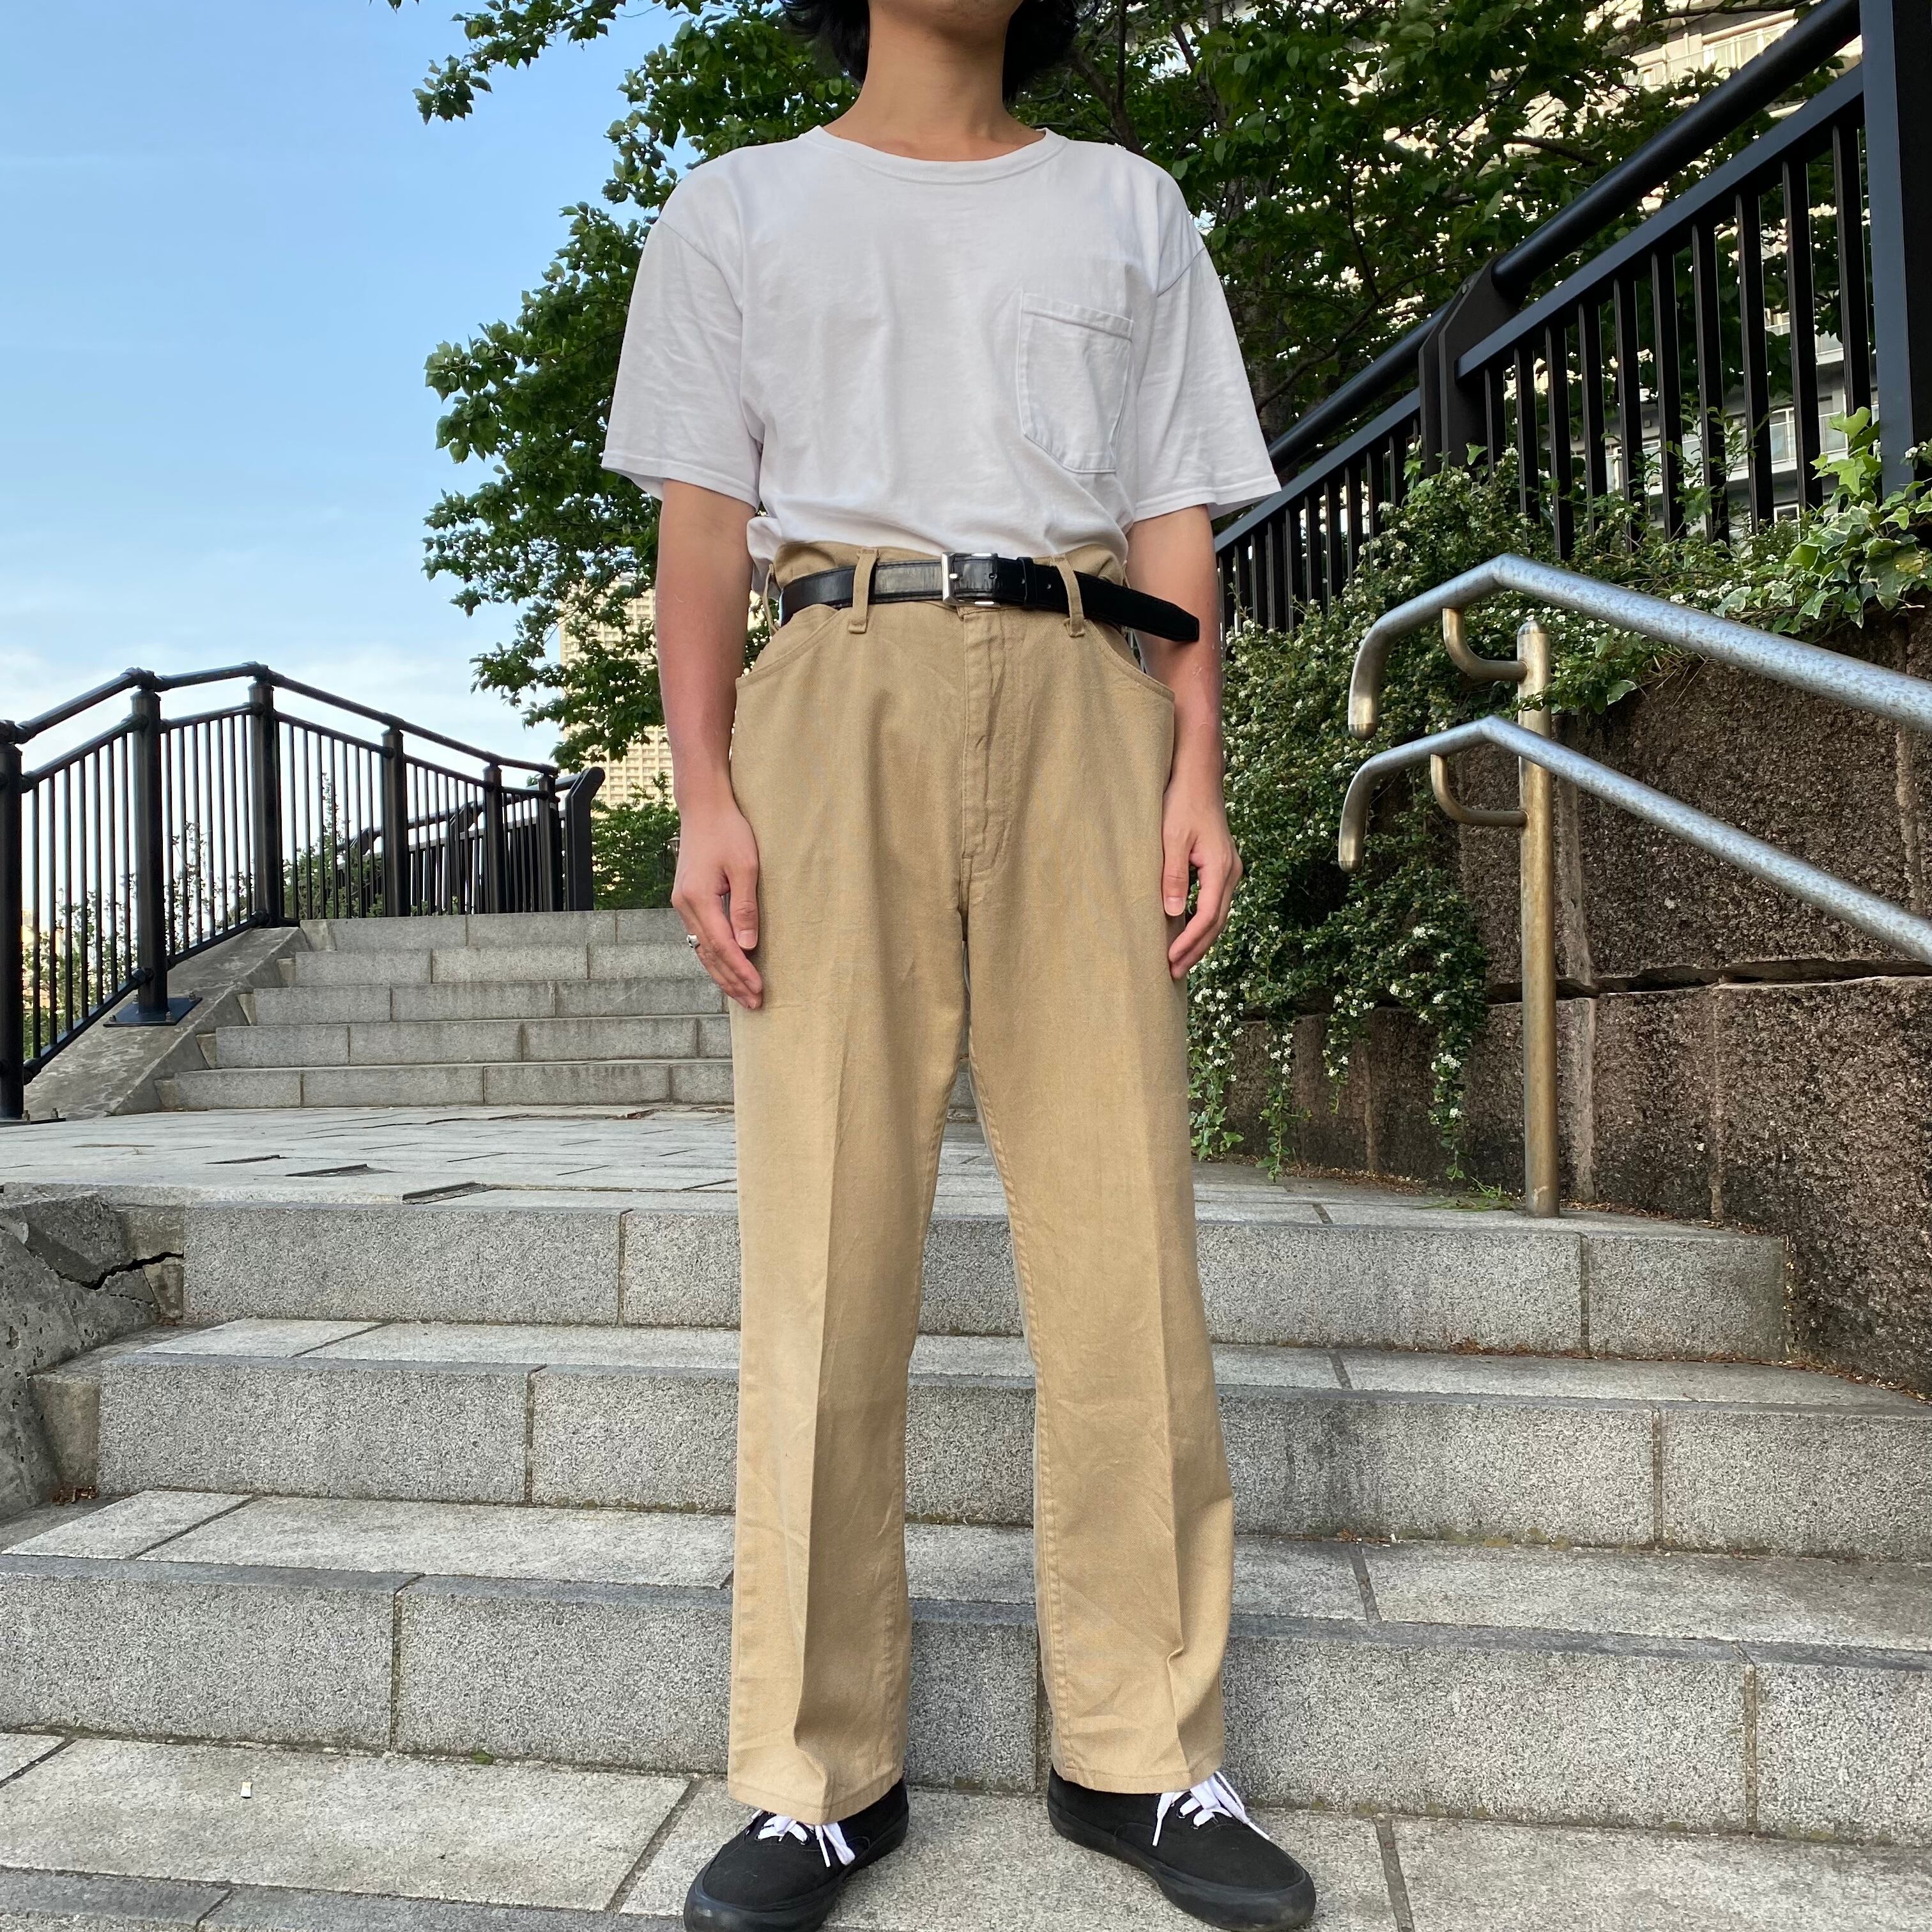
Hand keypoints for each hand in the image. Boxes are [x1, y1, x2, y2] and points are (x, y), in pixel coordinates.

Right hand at [672, 798, 763, 1009]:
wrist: (703, 807)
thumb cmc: (729, 831)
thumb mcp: (745, 867)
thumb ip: (746, 908)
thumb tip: (748, 946)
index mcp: (698, 899)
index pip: (722, 946)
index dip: (741, 971)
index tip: (759, 989)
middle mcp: (685, 906)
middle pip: (709, 955)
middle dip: (732, 981)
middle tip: (754, 1003)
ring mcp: (683, 904)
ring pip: (702, 950)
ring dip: (722, 973)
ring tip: (742, 994)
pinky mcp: (687, 900)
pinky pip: (700, 937)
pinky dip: (714, 957)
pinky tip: (726, 968)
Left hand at [1162, 773, 1240, 978]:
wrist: (1198, 777)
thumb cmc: (1181, 803)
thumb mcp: (1171, 839)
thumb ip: (1173, 876)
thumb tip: (1173, 913)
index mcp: (1221, 867)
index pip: (1208, 916)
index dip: (1190, 942)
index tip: (1170, 960)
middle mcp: (1231, 872)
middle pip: (1217, 922)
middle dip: (1196, 950)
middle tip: (1174, 973)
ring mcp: (1229, 870)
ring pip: (1218, 915)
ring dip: (1200, 940)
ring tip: (1180, 961)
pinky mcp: (1221, 866)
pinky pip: (1215, 903)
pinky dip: (1202, 923)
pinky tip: (1187, 933)